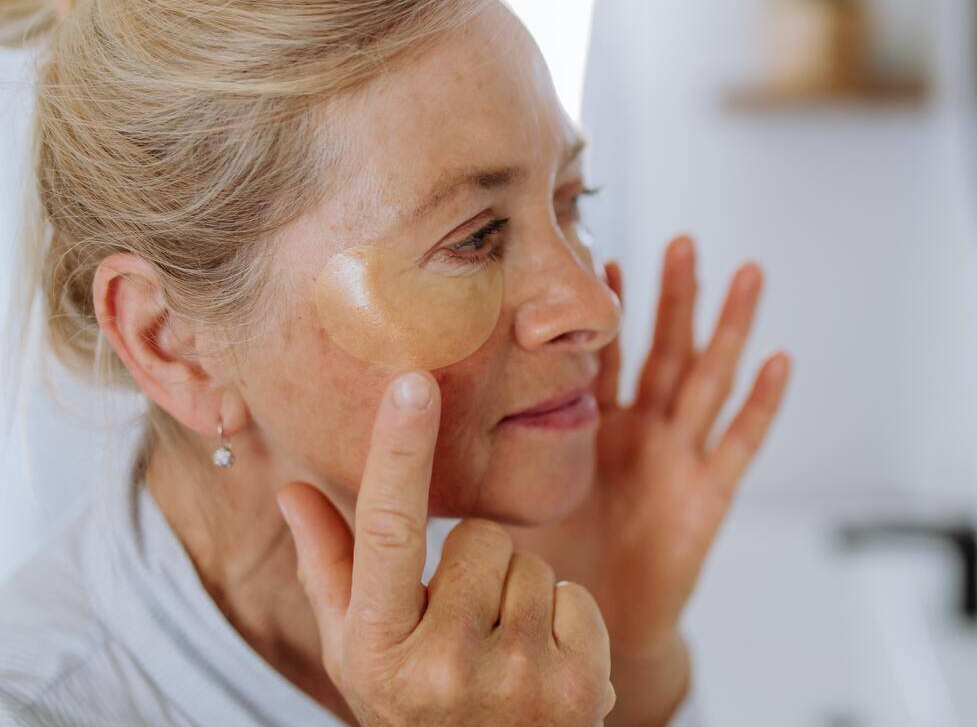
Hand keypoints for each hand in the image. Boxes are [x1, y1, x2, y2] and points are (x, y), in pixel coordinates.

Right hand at [277, 372, 616, 726]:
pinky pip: (576, 596)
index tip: (413, 382)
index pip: (387, 531)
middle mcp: (445, 666)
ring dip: (519, 592)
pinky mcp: (582, 686)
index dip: (400, 451)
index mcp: (380, 648)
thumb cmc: (414, 705)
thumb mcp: (359, 650)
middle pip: (480, 536)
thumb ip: (329, 567)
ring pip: (531, 563)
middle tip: (466, 620)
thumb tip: (293, 488)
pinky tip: (540, 664)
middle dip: (476, 563)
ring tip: (501, 648)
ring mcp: (518, 678)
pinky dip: (563, 621)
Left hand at [507, 235, 791, 660]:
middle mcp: (639, 436)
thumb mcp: (510, 501)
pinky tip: (779, 361)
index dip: (608, 310)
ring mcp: (676, 460)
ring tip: (746, 273)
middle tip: (683, 240)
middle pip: (663, 351)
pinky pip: (738, 444)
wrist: (590, 631)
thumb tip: (414, 418)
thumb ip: (477, 458)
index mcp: (591, 431)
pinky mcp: (706, 496)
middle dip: (674, 297)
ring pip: (708, 380)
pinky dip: (762, 404)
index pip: (604, 357)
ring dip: (728, 328)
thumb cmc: (546, 567)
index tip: (603, 255)